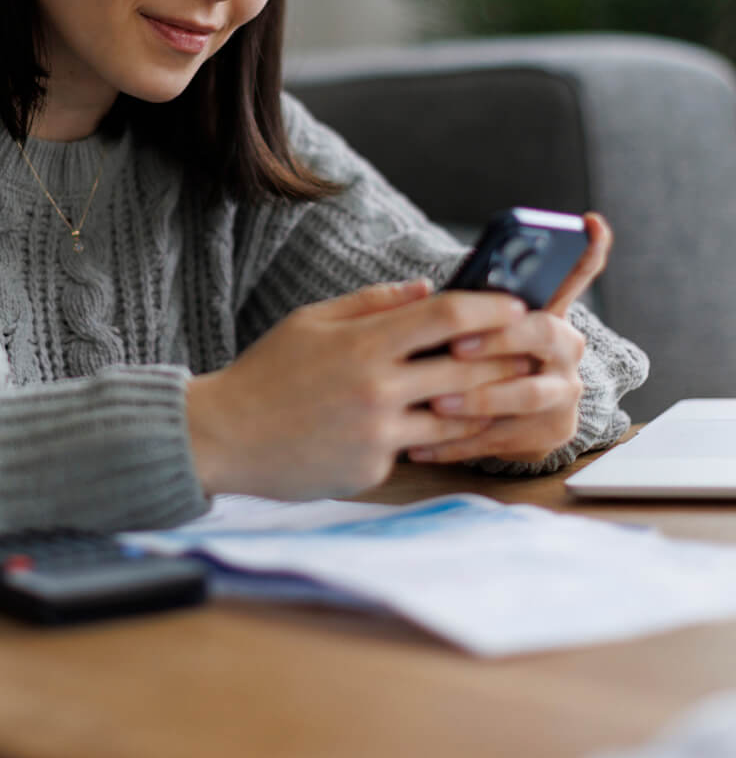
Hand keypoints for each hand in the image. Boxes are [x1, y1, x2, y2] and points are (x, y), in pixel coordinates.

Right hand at [186, 278, 530, 500]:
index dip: (490, 305)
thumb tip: (425, 289)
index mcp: (362, 343)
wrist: (225, 436)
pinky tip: (450, 424)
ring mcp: (378, 432)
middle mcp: (378, 387)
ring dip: (486, 401)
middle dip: (508, 355)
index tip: (516, 303)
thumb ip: (370, 303)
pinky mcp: (373, 467)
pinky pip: (419, 446)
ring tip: (507, 388)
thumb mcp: (310, 321)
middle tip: (532, 347)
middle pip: (468, 366)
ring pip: (457, 415)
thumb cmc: (266, 373)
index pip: (446, 315)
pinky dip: (435, 433)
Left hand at [407, 212, 611, 464]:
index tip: (587, 222)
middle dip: (499, 339)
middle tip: (457, 346)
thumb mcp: (464, 325)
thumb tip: (421, 290)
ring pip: (528, 393)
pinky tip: (422, 445)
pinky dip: (458, 442)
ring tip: (435, 401)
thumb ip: (454, 305)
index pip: (577, 272)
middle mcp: (565, 348)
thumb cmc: (469, 355)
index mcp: (546, 310)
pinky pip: (504, 437)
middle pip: (544, 333)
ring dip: (478, 398)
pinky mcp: (549, 431)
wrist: (495, 419)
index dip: (589, 248)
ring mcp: (562, 391)